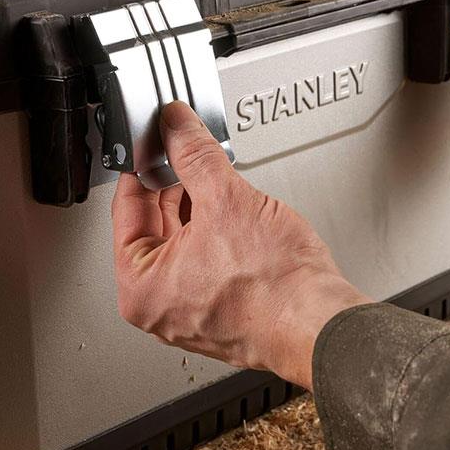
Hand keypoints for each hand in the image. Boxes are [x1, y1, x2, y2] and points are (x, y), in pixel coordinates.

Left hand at [112, 101, 369, 389]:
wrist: (322, 323)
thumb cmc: (276, 287)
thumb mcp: (226, 198)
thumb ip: (194, 153)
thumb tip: (176, 126)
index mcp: (140, 286)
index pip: (126, 208)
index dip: (143, 164)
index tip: (155, 140)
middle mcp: (159, 305)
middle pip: (154, 225)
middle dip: (173, 183)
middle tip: (186, 148)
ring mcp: (189, 311)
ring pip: (182, 242)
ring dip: (197, 205)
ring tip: (215, 176)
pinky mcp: (220, 310)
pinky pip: (204, 260)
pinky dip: (215, 231)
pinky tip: (234, 209)